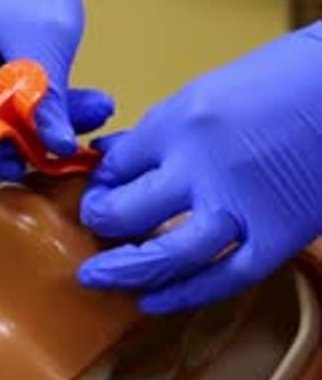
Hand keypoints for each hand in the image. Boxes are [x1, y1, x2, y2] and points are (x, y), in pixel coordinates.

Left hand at [79, 25, 321, 310]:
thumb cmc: (285, 79)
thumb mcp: (212, 89)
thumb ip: (161, 128)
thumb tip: (111, 152)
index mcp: (184, 121)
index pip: (118, 165)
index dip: (101, 182)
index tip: (100, 191)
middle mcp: (202, 167)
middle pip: (128, 211)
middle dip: (100, 223)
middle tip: (93, 228)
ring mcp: (241, 207)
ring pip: (167, 256)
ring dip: (125, 272)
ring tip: (96, 278)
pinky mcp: (277, 238)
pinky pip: (222, 279)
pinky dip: (183, 295)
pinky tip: (152, 301)